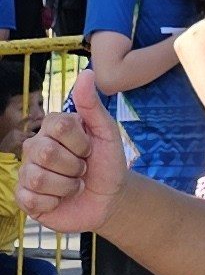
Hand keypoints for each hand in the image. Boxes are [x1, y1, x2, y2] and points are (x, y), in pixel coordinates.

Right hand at [16, 70, 129, 232]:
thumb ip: (92, 105)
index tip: (90, 148)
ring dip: (67, 186)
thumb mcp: (107, 132)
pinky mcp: (24, 197)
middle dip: (75, 165)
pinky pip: (32, 199)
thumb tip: (87, 72)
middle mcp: (35, 146)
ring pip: (38, 178)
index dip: (80, 142)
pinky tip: (61, 199)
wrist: (109, 197)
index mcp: (53, 127)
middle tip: (83, 168)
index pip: (57, 126)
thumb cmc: (108, 162)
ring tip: (74, 184)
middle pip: (46, 153)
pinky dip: (55, 202)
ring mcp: (27, 171)